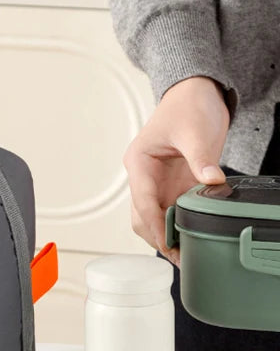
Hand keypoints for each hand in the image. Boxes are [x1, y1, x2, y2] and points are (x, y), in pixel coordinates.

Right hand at [123, 76, 229, 263]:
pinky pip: (170, 212)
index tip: (166, 243)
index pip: (142, 201)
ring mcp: (157, 183)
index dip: (154, 224)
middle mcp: (144, 176)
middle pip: (141, 216)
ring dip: (165, 235)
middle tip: (178, 256)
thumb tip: (211, 181)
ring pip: (152, 218)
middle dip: (156, 237)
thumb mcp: (194, 131)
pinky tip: (190, 238)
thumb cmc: (187, 106)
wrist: (197, 94)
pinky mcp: (172, 185)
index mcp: (139, 162)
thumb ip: (200, 158)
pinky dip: (177, 226)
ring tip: (184, 253)